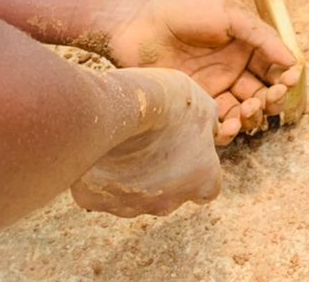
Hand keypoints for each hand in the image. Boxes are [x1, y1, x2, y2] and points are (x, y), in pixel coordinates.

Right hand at [71, 69, 221, 217]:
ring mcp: (132, 206)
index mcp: (202, 179)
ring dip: (131, 179)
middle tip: (151, 145)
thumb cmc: (166, 103)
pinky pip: (101, 193)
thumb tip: (211, 131)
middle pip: (170, 196)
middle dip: (163, 177)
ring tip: (124, 145)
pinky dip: (102, 178)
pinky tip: (100, 152)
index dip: (198, 172)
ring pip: (134, 198)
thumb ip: (209, 125)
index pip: (208, 190)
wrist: (116, 110)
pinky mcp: (96, 202)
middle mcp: (169, 201)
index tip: (187, 154)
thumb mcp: (202, 105)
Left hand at [104, 0, 301, 144]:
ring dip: (251, 115)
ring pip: (241, 110)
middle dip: (270, 98)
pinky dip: (226, 129)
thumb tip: (293, 60)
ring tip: (247, 110)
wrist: (137, 18)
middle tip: (268, 98)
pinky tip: (230, 126)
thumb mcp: (231, 15)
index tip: (289, 81)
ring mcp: (212, 86)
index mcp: (245, 45)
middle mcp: (232, 68)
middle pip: (261, 92)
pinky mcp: (191, 101)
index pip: (273, 67)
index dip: (284, 77)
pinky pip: (215, 121)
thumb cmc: (185, 7)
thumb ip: (262, 37)